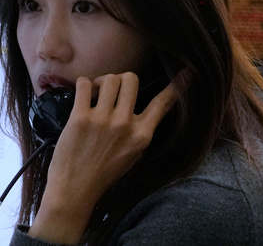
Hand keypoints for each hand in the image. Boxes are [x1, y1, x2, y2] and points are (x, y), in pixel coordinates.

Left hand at [29, 72, 178, 243]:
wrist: (74, 191)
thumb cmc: (104, 174)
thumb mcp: (134, 154)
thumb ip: (141, 130)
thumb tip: (145, 108)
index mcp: (142, 135)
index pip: (163, 103)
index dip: (178, 85)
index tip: (188, 71)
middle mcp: (125, 124)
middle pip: (131, 79)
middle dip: (122, 79)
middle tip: (112, 89)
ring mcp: (102, 120)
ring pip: (109, 79)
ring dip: (101, 81)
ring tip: (95, 92)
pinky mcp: (80, 119)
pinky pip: (83, 85)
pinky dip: (83, 84)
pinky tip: (83, 95)